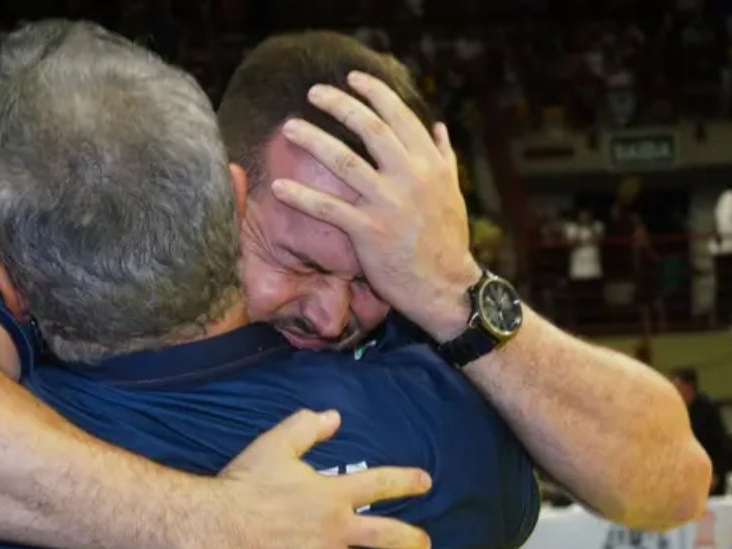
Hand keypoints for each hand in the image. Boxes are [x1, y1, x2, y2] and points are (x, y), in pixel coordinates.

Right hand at [207, 409, 432, 548]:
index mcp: (332, 494)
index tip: (426, 483)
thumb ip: (306, 428)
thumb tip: (334, 417)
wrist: (213, 528)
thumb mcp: (274, 444)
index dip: (406, 482)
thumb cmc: (243, 485)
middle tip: (425, 546)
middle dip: (412, 540)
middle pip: (387, 534)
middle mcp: (336, 529)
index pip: (380, 484)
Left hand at [270, 71, 480, 341]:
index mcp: (430, 164)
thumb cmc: (448, 241)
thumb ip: (444, 157)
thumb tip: (439, 127)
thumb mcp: (453, 193)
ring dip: (312, 140)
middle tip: (314, 92)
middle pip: (369, 128)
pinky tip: (279, 187)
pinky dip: (301, 197)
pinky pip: (329, 208)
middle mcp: (411, 177)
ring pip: (344, 161)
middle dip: (339, 104)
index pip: (400, 116)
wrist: (446, 287)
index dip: (374, 92)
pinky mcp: (369, 232)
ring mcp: (389, 204)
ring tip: (289, 127)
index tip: (352, 78)